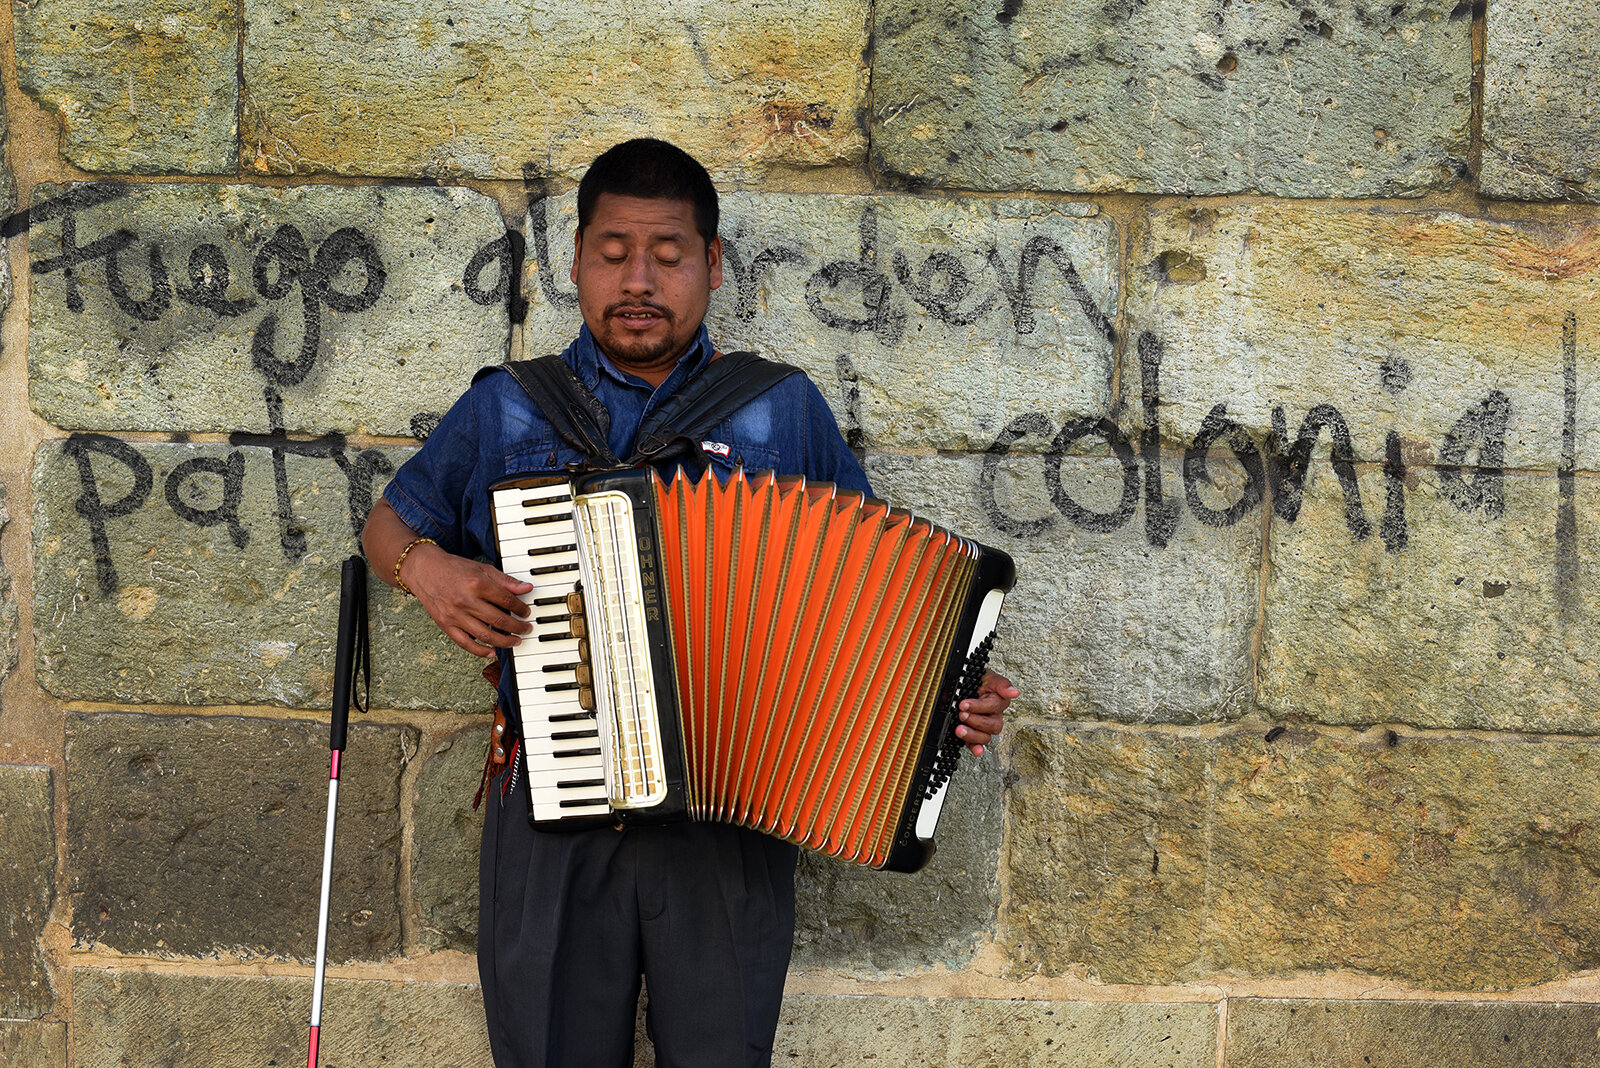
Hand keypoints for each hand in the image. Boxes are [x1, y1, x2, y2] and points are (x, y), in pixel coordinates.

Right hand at [400, 542, 533, 656]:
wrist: (425, 570)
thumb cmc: (454, 568)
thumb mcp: (482, 568)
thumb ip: (505, 580)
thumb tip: (526, 588)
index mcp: (477, 584)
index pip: (507, 601)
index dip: (521, 609)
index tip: (527, 612)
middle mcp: (466, 601)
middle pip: (498, 620)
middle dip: (517, 627)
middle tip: (526, 629)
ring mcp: (455, 615)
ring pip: (485, 634)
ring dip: (504, 641)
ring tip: (515, 642)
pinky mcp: (446, 625)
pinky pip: (465, 643)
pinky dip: (479, 651)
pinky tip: (492, 652)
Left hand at [956, 671, 1017, 755]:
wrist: (964, 683)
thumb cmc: (977, 680)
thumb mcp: (987, 675)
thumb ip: (1001, 683)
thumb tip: (1015, 692)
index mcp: (998, 700)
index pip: (994, 706)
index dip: (979, 707)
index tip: (964, 704)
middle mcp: (993, 715)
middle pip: (993, 725)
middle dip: (976, 721)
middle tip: (962, 714)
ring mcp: (985, 726)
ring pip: (986, 736)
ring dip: (973, 735)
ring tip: (960, 729)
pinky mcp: (975, 733)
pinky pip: (978, 744)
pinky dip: (976, 748)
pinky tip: (976, 750)